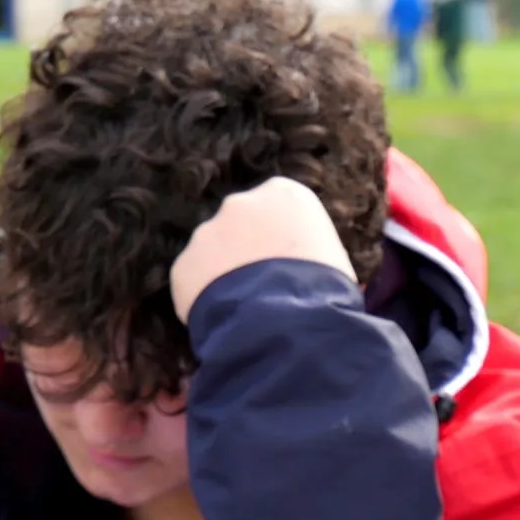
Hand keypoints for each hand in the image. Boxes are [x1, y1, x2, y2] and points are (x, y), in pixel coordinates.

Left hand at [170, 177, 355, 322]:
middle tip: (265, 289)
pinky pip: (194, 283)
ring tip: (246, 311)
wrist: (287, 324)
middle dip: (249, 251)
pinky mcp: (184, 265)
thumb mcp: (335, 262)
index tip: (291, 265)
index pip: (282, 208)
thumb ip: (311, 251)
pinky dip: (206, 300)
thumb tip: (304, 266)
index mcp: (285, 194)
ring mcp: (206, 232)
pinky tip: (226, 322)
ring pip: (214, 254)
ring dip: (225, 275)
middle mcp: (240, 203)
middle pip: (242, 225)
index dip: (285, 239)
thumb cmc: (326, 291)